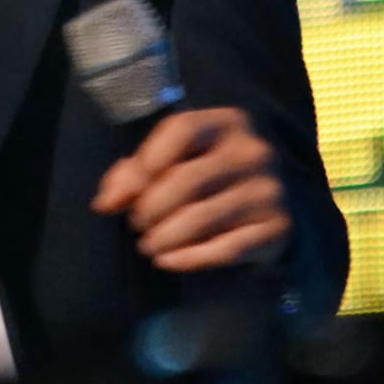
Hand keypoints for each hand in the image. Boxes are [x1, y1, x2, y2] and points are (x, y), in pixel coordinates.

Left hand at [90, 107, 290, 270]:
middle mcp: (253, 151)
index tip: (126, 192)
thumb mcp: (175, 161)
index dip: (147, 159)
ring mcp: (269, 189)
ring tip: (147, 244)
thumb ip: (135, 172)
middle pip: (188, 178)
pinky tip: (167, 261)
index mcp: (227, 122)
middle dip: (152, 206)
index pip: (182, 128)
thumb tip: (106, 201)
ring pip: (203, 217)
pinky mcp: (277, 227)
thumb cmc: (208, 176)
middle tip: (136, 224)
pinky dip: (190, 258)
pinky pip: (226, 248)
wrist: (268, 207)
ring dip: (166, 236)